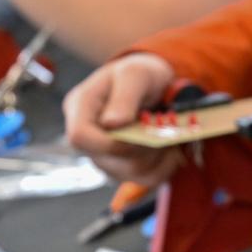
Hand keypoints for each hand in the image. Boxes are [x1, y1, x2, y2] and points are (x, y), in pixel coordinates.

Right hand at [62, 53, 182, 185]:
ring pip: (129, 174)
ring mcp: (105, 155)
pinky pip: (146, 179)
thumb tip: (112, 124)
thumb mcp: (136, 73)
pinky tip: (171, 149)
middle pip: (107, 161)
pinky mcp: (124, 167)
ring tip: (169, 136)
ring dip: (157, 158)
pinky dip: (165, 166)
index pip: (80, 137)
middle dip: (142, 148)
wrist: (155, 82)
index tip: (139, 133)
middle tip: (163, 129)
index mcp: (80, 108)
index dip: (109, 142)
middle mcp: (88, 136)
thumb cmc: (141, 72)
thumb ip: (125, 96)